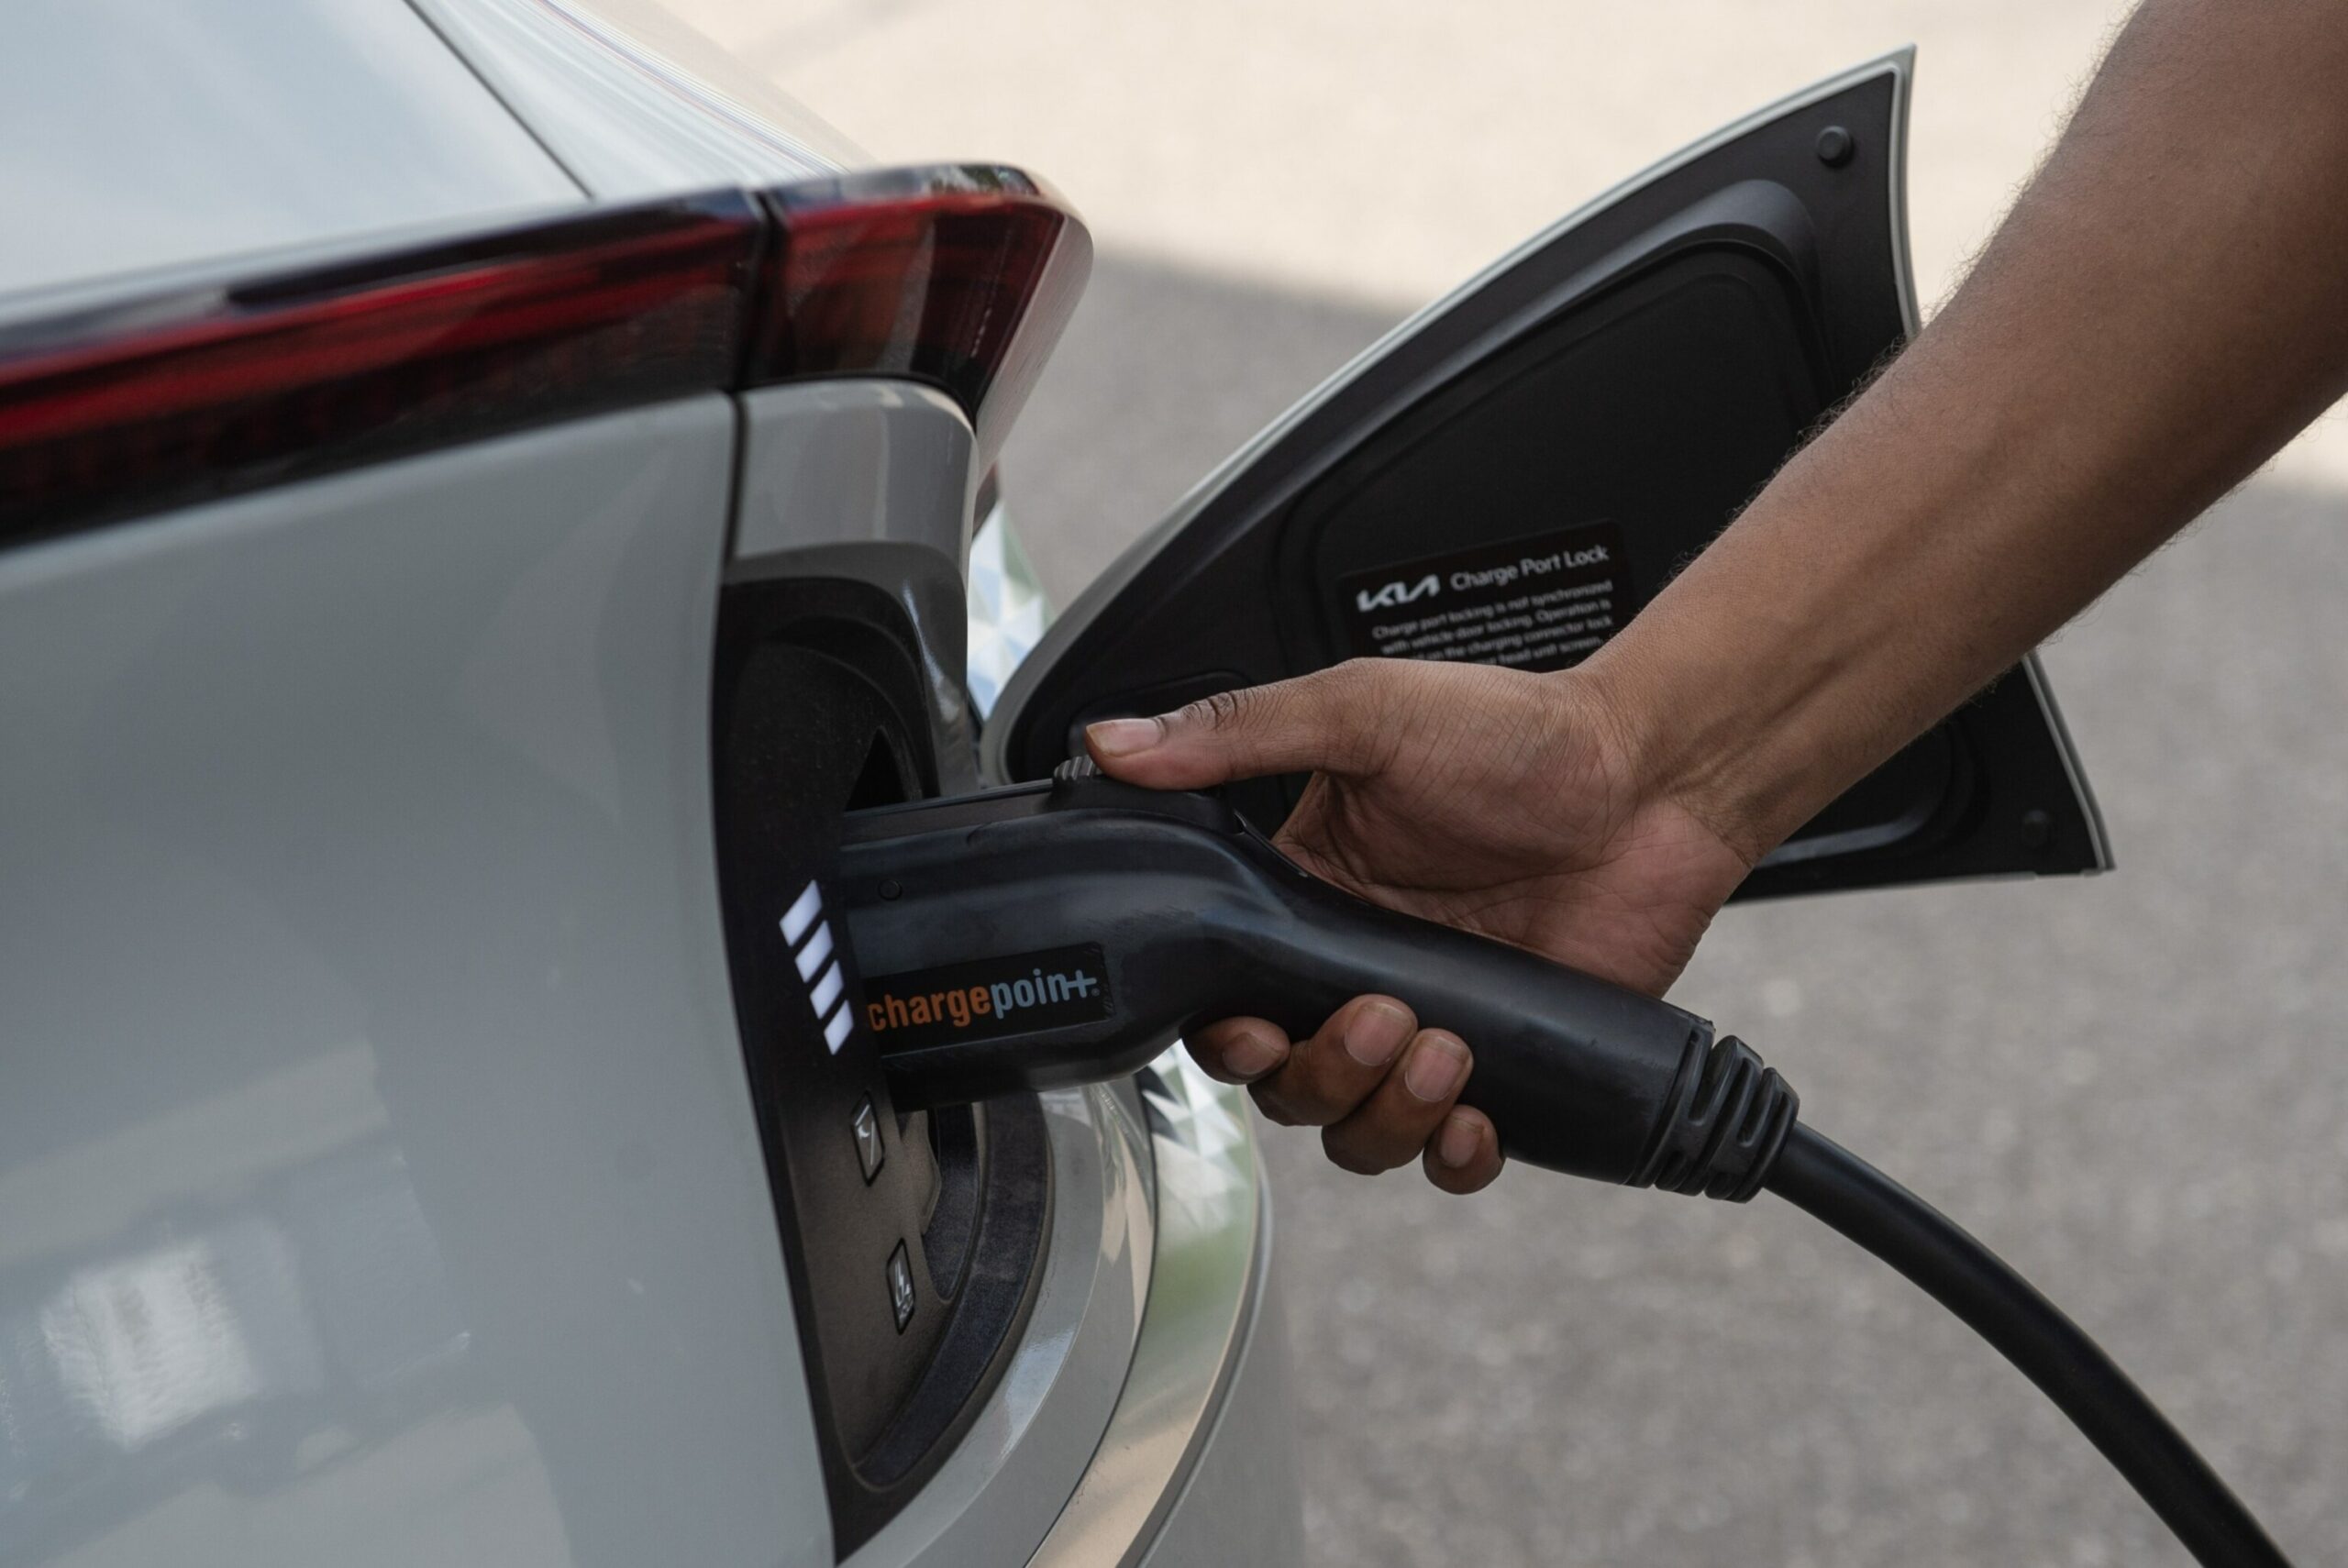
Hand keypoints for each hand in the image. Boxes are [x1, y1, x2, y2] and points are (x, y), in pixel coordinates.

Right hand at [1085, 658, 1752, 1191]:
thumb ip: (1236, 731)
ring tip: (1442, 1045)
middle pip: (1285, 1082)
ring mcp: (1429, 1023)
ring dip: (1384, 1113)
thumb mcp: (1363, 710)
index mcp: (1305, 894)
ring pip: (1359, 1128)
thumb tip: (1115, 740)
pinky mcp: (1507, 1064)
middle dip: (1317, 1073)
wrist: (1654, 775)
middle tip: (1375, 1017)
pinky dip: (1451, 1155)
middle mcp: (1355, 969)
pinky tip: (1473, 1118)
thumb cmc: (1519, 732)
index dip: (1226, 1032)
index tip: (1252, 1025)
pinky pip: (1452, 1151)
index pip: (1225, 995)